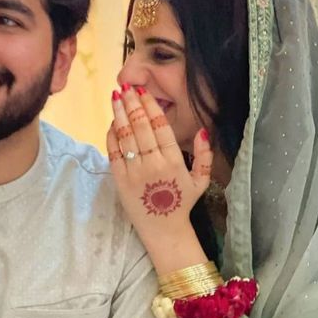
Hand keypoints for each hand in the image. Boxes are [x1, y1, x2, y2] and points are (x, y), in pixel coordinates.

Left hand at [107, 86, 211, 251]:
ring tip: (116, 97)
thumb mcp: (201, 181)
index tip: (143, 91)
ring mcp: (134, 172)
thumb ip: (205, 155)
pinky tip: (112, 123)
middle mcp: (153, 164)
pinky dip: (111, 136)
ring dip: (119, 114)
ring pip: (125, 136)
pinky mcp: (120, 181)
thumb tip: (203, 131)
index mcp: (174, 161)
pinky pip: (113, 153)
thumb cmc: (182, 203)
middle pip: (140, 126)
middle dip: (132, 103)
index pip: (160, 126)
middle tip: (126, 87)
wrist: (163, 230)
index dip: (150, 106)